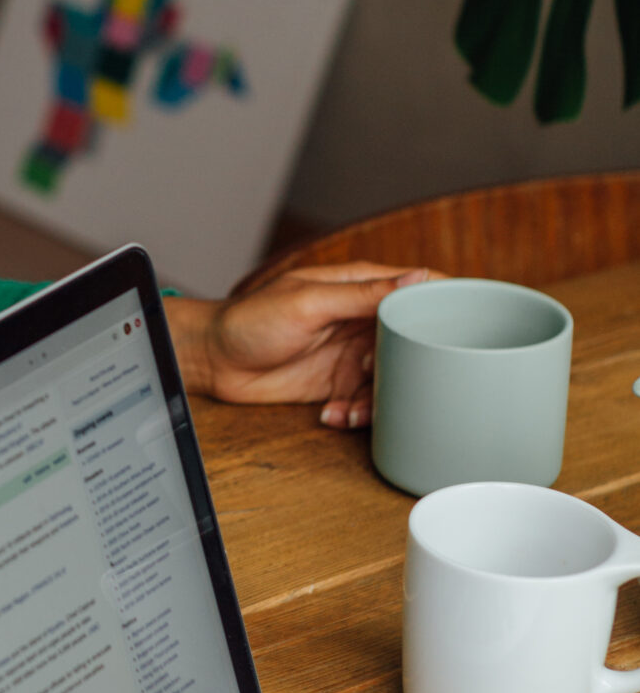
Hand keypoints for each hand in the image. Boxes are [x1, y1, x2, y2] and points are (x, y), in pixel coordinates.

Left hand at [167, 264, 435, 427]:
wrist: (213, 360)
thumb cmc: (250, 319)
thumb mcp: (308, 303)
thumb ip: (362, 295)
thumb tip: (417, 278)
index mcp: (360, 287)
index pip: (421, 286)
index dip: (451, 300)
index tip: (479, 320)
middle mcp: (362, 319)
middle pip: (415, 340)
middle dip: (411, 366)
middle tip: (381, 375)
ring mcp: (353, 353)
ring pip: (395, 378)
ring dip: (381, 397)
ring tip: (352, 405)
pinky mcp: (339, 383)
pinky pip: (369, 402)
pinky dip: (357, 414)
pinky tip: (334, 415)